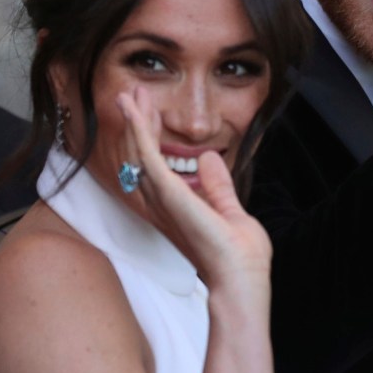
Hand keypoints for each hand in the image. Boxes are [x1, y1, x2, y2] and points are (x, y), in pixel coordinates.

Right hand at [116, 88, 270, 288]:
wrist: (241, 278)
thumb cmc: (238, 257)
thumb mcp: (229, 210)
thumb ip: (217, 186)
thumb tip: (209, 158)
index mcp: (174, 208)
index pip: (154, 165)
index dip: (150, 135)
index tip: (151, 110)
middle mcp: (160, 204)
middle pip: (139, 156)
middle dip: (136, 122)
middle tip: (133, 93)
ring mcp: (162, 199)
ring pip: (137, 152)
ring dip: (134, 121)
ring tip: (130, 93)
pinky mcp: (168, 194)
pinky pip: (146, 155)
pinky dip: (139, 130)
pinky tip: (135, 110)